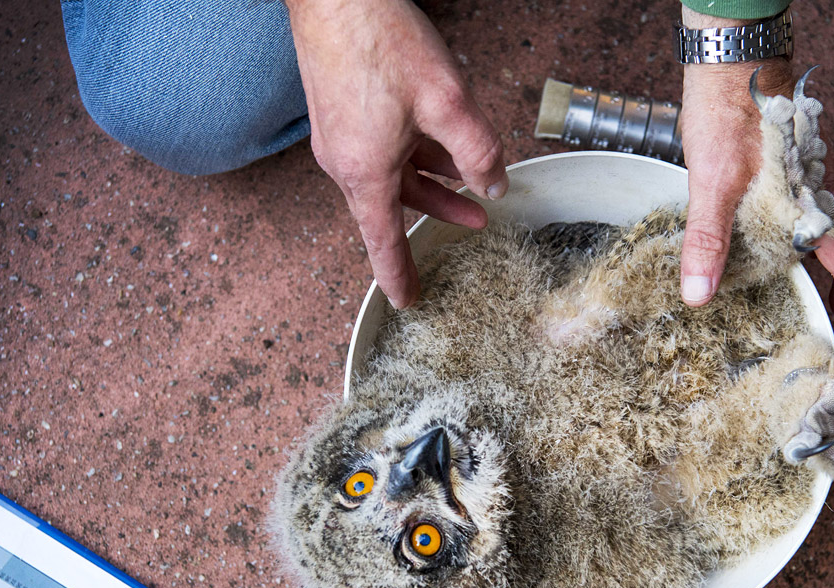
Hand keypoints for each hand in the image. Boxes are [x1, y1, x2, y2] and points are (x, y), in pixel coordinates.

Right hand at [286, 0, 508, 307]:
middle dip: (439, 215)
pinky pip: (381, 151)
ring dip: (433, 182)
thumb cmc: (379, 41)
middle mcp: (344, 162)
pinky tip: (443, 144)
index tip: (407, 301)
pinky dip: (414, 156)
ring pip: (392, 176)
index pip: (383, 243)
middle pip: (394, 207)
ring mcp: (339, 138)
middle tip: (475, 226)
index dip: (399, 276)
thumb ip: (477, 152)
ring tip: (473, 185)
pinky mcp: (340, 114)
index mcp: (365, 172)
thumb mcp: (447, 103)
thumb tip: (494, 185)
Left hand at [678, 9, 833, 339]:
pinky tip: (811, 245)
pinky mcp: (806, 164)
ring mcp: (821, 175)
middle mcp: (828, 190)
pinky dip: (832, 238)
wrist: (734, 65)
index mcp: (813, 203)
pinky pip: (831, 209)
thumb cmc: (729, 117)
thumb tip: (700, 292)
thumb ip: (707, 241)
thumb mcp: (712, 185)